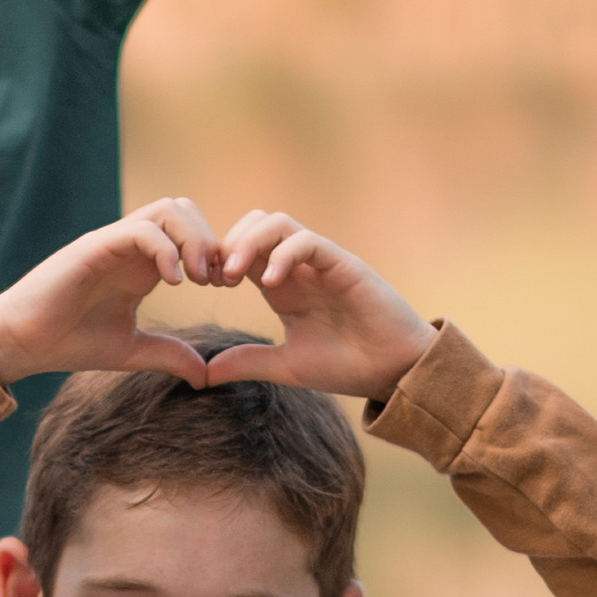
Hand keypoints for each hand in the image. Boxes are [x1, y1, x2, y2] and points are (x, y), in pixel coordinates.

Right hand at [0, 201, 222, 386]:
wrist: (22, 342)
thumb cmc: (68, 342)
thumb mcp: (131, 351)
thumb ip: (168, 356)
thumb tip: (204, 376)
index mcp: (141, 265)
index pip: (189, 233)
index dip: (215, 254)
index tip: (224, 287)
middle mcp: (129, 247)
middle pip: (184, 210)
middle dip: (210, 240)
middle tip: (215, 280)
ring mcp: (112, 242)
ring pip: (167, 209)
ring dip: (192, 239)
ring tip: (197, 277)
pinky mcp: (94, 246)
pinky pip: (140, 229)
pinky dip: (165, 249)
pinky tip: (172, 281)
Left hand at [198, 214, 436, 401]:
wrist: (394, 372)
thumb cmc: (347, 366)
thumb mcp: (286, 366)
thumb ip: (247, 362)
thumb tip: (203, 373)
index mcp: (282, 286)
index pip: (241, 250)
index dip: (216, 259)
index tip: (201, 282)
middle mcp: (298, 268)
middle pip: (254, 224)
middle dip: (227, 243)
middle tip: (214, 277)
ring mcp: (320, 263)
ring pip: (277, 223)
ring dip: (249, 241)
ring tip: (234, 274)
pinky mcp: (343, 265)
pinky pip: (308, 241)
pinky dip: (284, 253)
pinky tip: (269, 283)